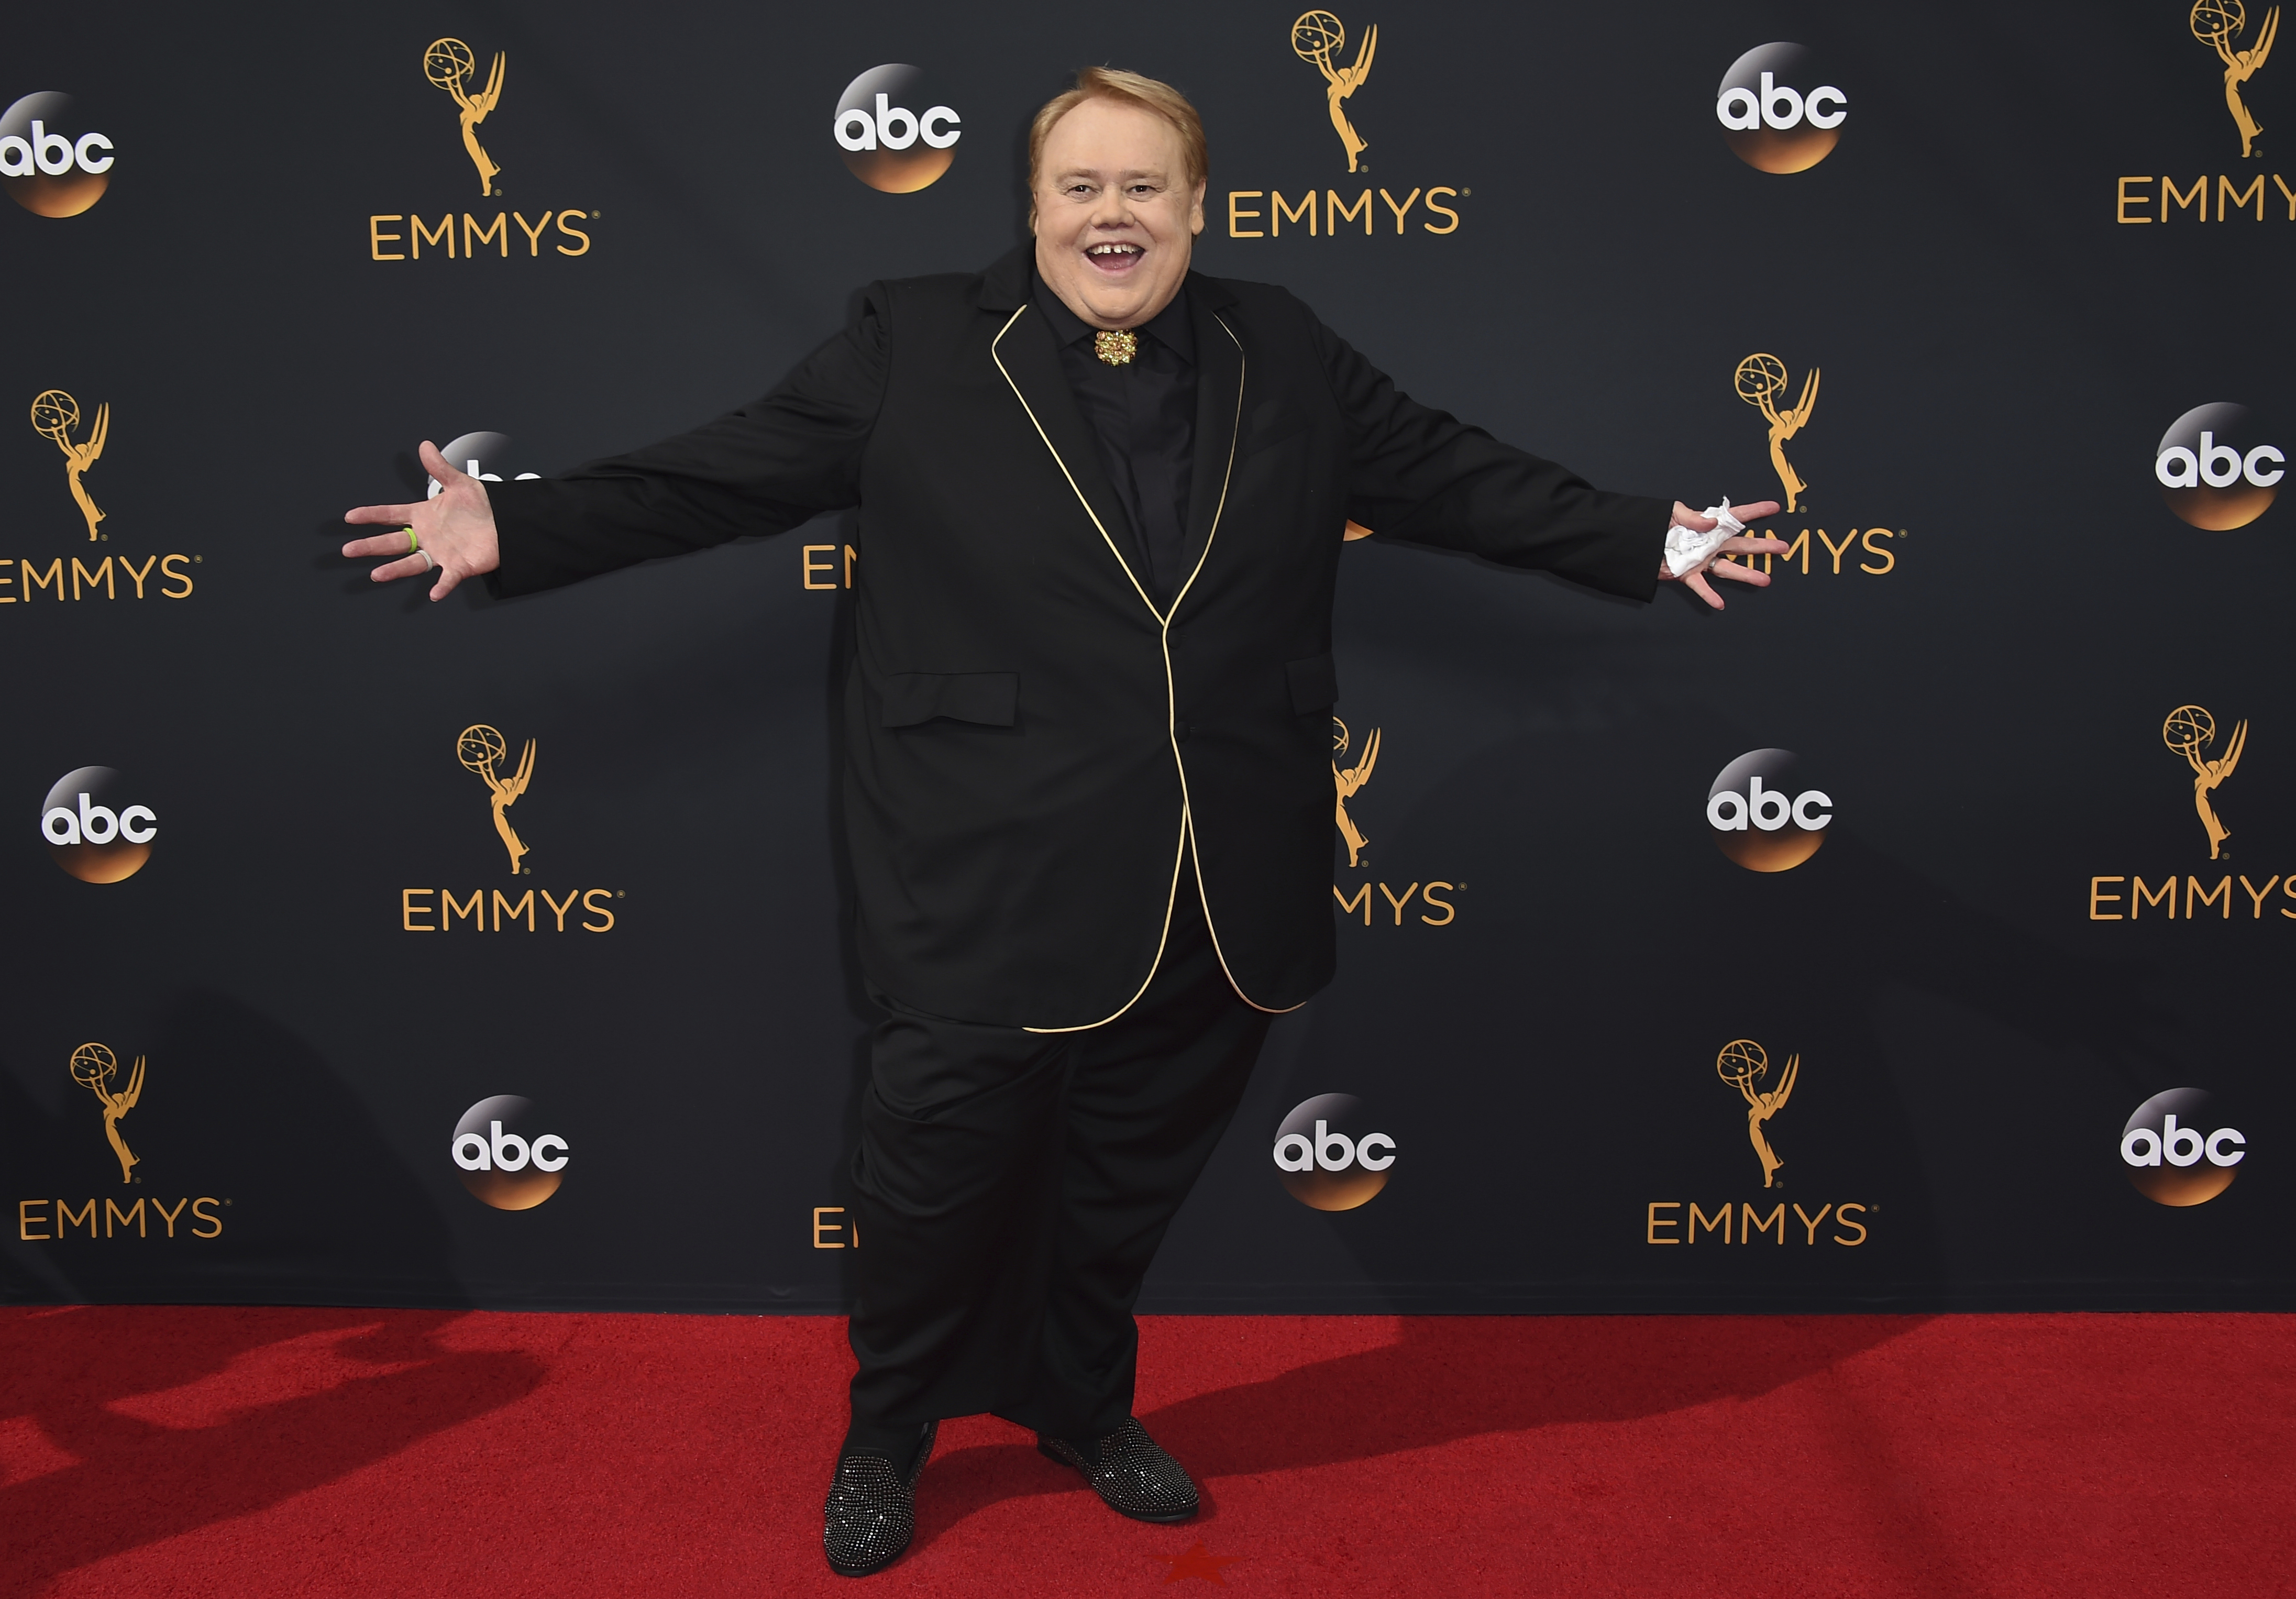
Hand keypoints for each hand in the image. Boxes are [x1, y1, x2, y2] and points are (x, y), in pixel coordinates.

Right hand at [342, 441, 501, 599]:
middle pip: (394, 542)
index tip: (350, 517)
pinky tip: (434, 594)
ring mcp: (441, 552)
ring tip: (377, 575)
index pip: (391, 514)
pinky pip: (448, 578)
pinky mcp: (459, 566)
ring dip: (395, 570)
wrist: (506, 523)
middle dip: (371, 546)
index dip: (371, 515)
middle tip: (349, 550)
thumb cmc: (481, 505)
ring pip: (413, 563)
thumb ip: (440, 468)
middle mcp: (427, 536)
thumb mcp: (459, 484)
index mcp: (424, 515)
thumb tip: (425, 446)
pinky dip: (441, 586)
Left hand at [1659, 499, 1785, 610]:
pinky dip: (1709, 595)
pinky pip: (1701, 586)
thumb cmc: (1654, 523)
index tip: (1774, 507)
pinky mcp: (1687, 573)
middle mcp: (1709, 543)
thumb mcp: (1673, 513)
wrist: (1636, 542)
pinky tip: (1720, 603)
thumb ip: (1693, 518)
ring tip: (1764, 580)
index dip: (1755, 511)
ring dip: (1746, 574)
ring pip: (1728, 568)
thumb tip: (1712, 523)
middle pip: (1741, 545)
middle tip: (1782, 547)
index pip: (1735, 517)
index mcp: (1707, 525)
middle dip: (1763, 546)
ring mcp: (1701, 560)